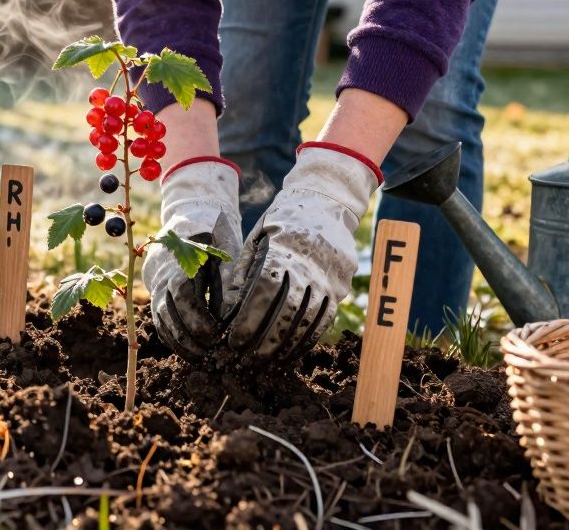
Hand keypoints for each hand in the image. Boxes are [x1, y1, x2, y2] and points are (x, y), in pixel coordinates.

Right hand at [142, 157, 242, 359]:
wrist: (188, 221)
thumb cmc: (214, 235)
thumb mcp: (224, 250)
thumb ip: (228, 277)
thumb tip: (234, 310)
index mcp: (179, 259)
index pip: (182, 293)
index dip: (197, 316)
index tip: (215, 334)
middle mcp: (162, 274)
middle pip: (168, 311)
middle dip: (188, 336)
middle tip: (210, 353)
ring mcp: (156, 286)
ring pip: (161, 320)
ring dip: (180, 342)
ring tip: (201, 359)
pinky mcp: (157, 297)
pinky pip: (160, 322)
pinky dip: (173, 339)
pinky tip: (189, 352)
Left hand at [227, 143, 381, 359]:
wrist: (326, 204)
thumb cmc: (282, 222)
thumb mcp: (257, 238)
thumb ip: (243, 271)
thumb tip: (227, 310)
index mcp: (284, 250)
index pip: (265, 292)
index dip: (249, 320)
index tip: (234, 341)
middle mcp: (309, 266)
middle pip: (287, 311)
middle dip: (265, 340)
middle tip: (245, 360)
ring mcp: (329, 278)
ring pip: (308, 320)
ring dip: (285, 346)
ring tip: (265, 363)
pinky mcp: (340, 288)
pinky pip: (324, 320)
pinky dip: (306, 340)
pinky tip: (289, 354)